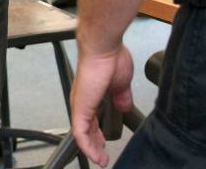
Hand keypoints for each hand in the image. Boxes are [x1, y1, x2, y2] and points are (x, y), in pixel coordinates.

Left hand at [70, 42, 134, 166]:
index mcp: (92, 95)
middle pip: (86, 129)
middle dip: (95, 144)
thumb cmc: (111, 58)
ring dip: (91, 148)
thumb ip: (121, 96)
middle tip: (102, 157)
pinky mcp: (81, 107)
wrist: (103, 48)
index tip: (105, 143)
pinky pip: (80, 132)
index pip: (92, 120)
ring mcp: (80, 104)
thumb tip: (124, 105)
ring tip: (100, 159)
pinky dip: (87, 145)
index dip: (98, 134)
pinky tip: (94, 154)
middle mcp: (83, 101)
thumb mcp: (121, 83)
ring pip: (82, 134)